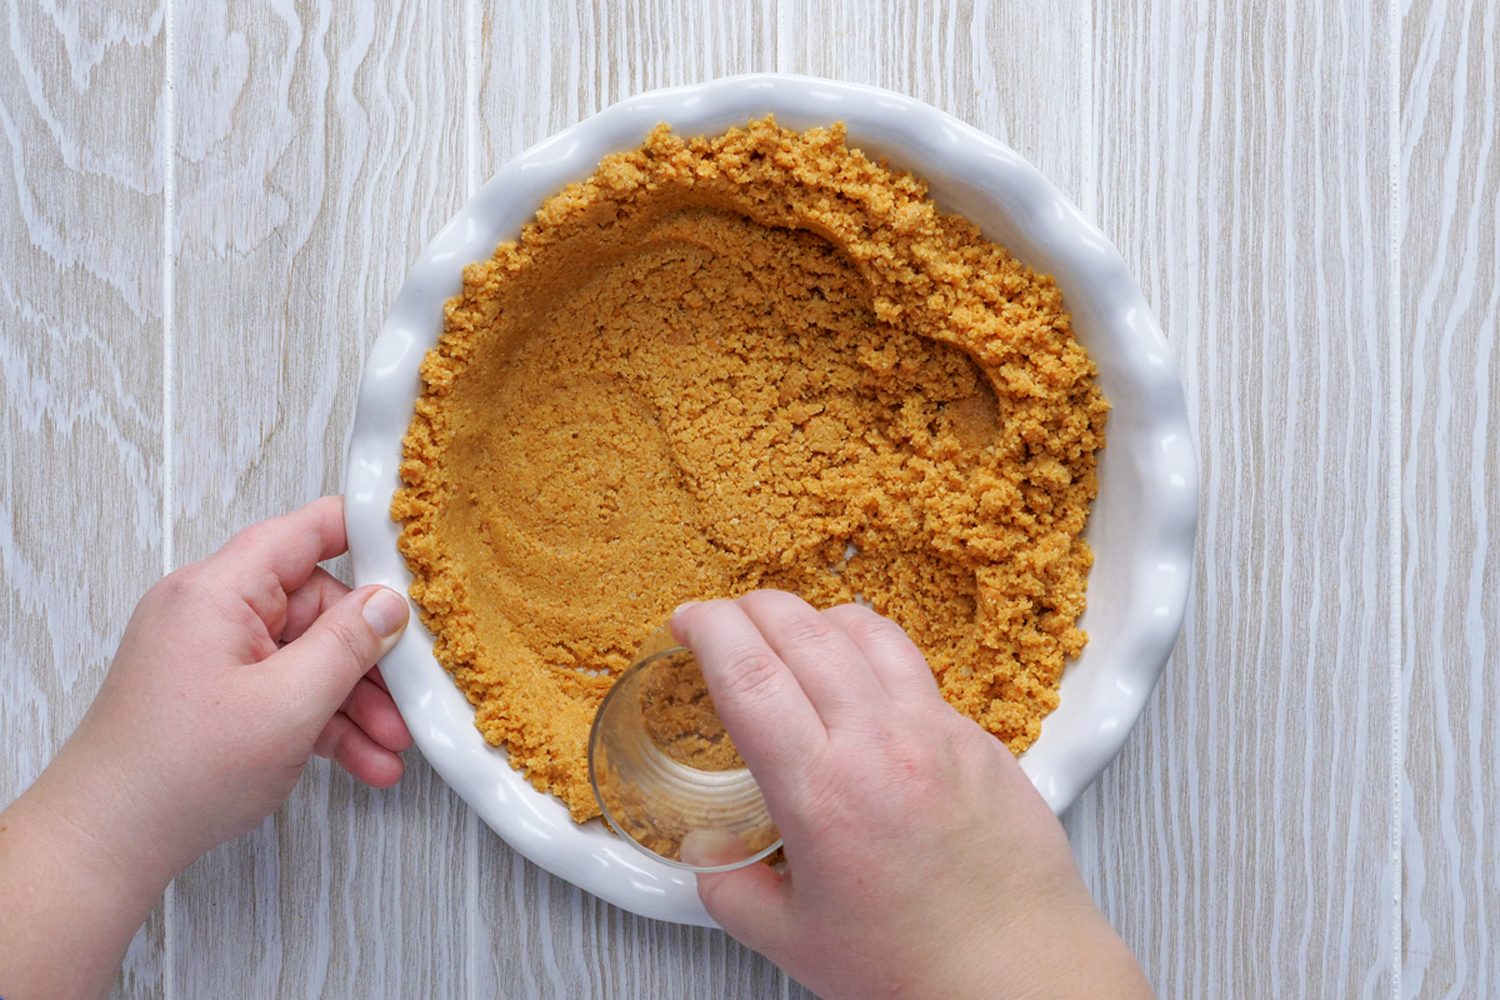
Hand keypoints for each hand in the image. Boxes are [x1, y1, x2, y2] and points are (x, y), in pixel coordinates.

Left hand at [0, 497, 411, 998]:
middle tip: (410, 695)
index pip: (306, 532)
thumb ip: (347, 646)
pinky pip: (285, 690)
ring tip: (390, 746)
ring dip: (353, 701)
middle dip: (369, 657)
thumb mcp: (287, 706)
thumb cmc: (176, 774)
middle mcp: (212, 611)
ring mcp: (213, 654)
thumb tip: (389, 604)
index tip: (420, 556)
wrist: (106, 844)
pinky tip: (361, 759)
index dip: (368, 535)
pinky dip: (322, 721)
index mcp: (218, 592)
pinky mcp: (216, 693)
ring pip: (307, 657)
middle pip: (318, 606)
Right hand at [672, 591, 1150, 999]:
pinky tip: (861, 682)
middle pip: (802, 630)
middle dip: (749, 608)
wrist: (1020, 976)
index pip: (748, 673)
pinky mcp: (979, 737)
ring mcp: (936, 733)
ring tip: (791, 631)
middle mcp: (880, 745)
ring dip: (815, 617)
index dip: (707, 629)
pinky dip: (874, 655)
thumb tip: (709, 856)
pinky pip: (916, 670)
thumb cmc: (918, 966)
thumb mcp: (792, 939)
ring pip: (868, 632)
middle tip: (726, 620)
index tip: (686, 622)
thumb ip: (732, 889)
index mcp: (821, 791)